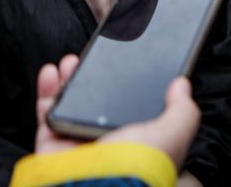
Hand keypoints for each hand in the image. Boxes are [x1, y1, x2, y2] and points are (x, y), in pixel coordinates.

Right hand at [34, 54, 199, 169]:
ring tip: (73, 60)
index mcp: (136, 141)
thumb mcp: (172, 135)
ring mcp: (76, 140)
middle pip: (98, 100)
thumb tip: (182, 86)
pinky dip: (47, 89)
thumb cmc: (135, 165)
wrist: (95, 184)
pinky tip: (52, 71)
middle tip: (97, 56)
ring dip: (70, 77)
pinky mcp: (52, 141)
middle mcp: (106, 140)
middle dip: (95, 76)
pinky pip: (47, 110)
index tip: (126, 61)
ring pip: (71, 101)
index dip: (128, 84)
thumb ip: (182, 112)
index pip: (131, 107)